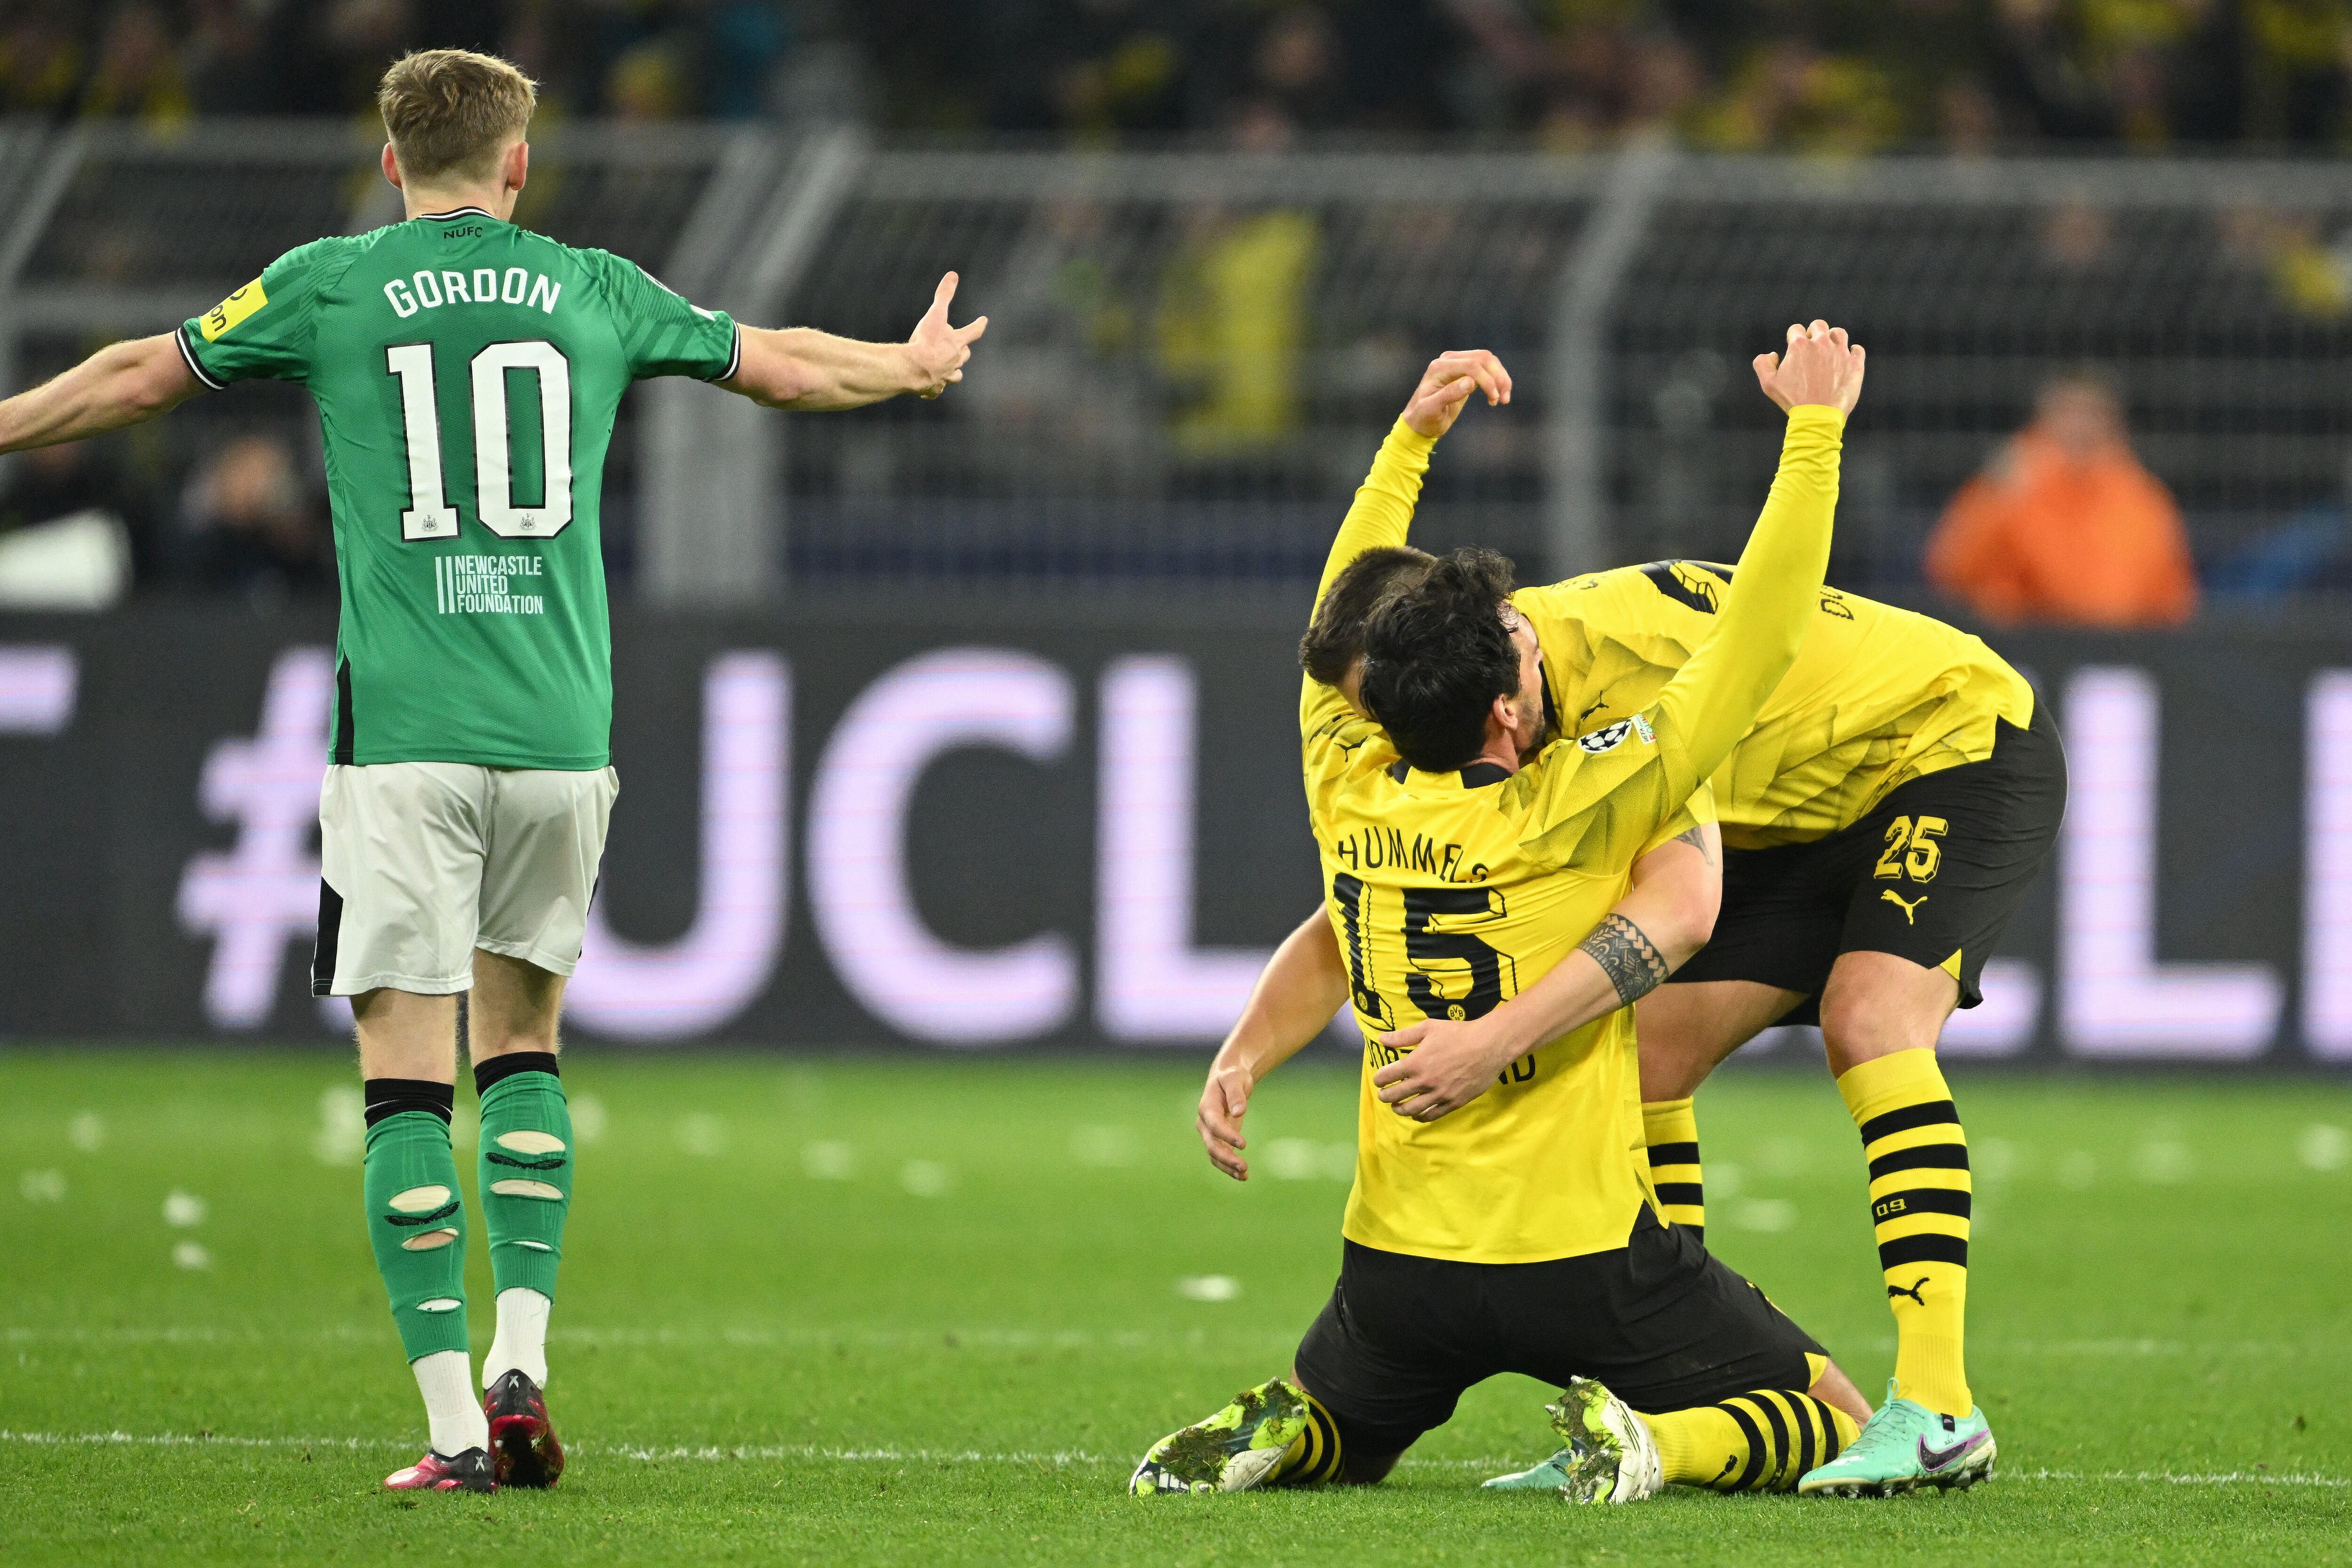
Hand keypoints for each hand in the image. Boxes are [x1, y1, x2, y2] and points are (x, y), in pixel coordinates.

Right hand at [907, 272, 987, 398]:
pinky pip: (937, 390)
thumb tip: (953, 275)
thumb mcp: (935, 314)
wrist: (913, 369)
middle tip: (961, 346)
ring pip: (955, 375)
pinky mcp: (934, 389)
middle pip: (964, 355)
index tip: (983, 320)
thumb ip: (944, 295)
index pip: (973, 331)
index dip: (979, 325)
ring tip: (949, 369)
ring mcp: (945, 377)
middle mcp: (955, 361)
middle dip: (963, 350)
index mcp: (957, 343)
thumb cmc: (925, 341)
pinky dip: (936, 388)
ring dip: (954, 371)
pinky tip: (931, 389)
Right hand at [1197, 1061, 1252, 1179]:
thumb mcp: (1234, 1078)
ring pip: (1214, 1155)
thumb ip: (1236, 1094)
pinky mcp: (1219, 1139)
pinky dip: (1229, 1167)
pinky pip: (1220, 1157)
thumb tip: (1240, 1112)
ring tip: (1245, 1175)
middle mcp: (1205, 1123)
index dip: (1227, 1135)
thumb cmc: (1232, 1077)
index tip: (1243, 1144)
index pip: (1214, 1125)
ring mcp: (1210, 1133)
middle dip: (1227, 1158)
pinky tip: (1243, 1176)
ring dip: (1228, 1167)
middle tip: (1244, 1166)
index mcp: (1207, 1107)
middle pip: (1212, 1144)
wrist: (1228, 1079)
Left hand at [1370, 1017, 1519, 1121]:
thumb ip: (1403, 1036)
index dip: (1379, 1078)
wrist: (1488, 1045)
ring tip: (1397, 1106)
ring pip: (1411, 1110)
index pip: (1386, 1076)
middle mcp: (1424, 1082)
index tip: (1379, 1079)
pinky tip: (1417, 1115)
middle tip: (1383, 1095)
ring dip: (1399, 1110)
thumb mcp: (1428, 1028)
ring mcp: (1439, 1095)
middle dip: (1384, 1096)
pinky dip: (1420, 1117)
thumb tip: (1382, 1039)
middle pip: (1395, 1096)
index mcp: (1415, 1063)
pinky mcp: (1454, 1102)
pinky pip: (1432, 1115)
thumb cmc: (1458, 1034)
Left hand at [1400, 350, 1511, 439]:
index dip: (1487, 380)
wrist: (1419, 422)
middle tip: (1504, 399)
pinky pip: (1486, 369)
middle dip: (1498, 377)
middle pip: (1483, 358)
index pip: (1471, 365)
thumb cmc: (1422, 418)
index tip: (1495, 398)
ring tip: (1504, 400)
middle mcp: (1449, 360)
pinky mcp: (1465, 371)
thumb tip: (1470, 382)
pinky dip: (1496, 381)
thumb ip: (1449, 394)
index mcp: (1439, 367)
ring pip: (1488, 361)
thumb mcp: (1431, 409)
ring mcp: (1458, 363)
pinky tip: (1495, 398)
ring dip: (1500, 378)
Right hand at [1752, 320, 1865, 417]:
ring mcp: (1840, 352)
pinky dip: (1853, 352)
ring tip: (1830, 351)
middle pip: (1818, 325)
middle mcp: (1820, 343)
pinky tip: (1847, 360)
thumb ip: (1762, 363)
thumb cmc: (1792, 401)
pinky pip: (1857, 350)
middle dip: (1813, 333)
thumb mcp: (1768, 383)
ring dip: (1833, 339)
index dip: (1793, 338)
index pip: (1795, 329)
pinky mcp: (1855, 363)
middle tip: (1812, 349)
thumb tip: (1773, 354)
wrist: (1818, 416)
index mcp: (1799, 345)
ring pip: (1839, 333)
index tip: (1795, 349)